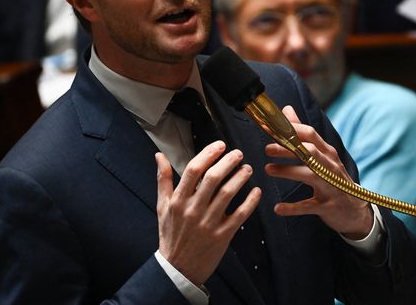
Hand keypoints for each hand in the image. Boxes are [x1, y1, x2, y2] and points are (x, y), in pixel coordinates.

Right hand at [156, 141, 260, 285]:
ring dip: (240, 177)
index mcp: (178, 200)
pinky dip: (250, 201)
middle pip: (213, 178)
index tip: (220, 145)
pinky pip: (240, 215)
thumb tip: (159, 155)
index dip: (208, 154)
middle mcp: (193, 210)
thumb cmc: (170, 235)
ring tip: (248, 168)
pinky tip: (256, 191)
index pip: (193, 169)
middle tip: (238, 153)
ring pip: (228, 194)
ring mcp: (208, 223)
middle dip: (228, 162)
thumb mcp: (162, 206)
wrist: (177, 269)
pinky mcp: (222, 236)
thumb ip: (163, 179)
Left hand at [264, 106, 372, 239]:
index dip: (290, 129)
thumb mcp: (322, 156)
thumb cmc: (333, 179)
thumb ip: (302, 134)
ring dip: (288, 171)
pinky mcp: (328, 206)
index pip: (310, 135)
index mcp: (327, 153)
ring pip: (311, 175)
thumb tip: (287, 110)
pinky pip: (309, 206)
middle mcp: (331, 167)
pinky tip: (278, 208)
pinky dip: (293, 207)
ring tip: (268, 169)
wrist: (355, 211)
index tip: (269, 127)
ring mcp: (331, 186)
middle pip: (310, 152)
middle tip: (267, 148)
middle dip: (288, 148)